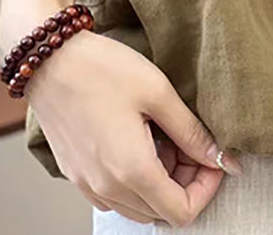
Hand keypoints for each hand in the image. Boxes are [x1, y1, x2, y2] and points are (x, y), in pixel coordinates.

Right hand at [24, 30, 241, 227]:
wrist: (48, 59)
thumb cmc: (102, 69)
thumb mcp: (158, 92)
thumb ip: (192, 132)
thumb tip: (223, 159)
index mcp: (131, 171)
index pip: (182, 213)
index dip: (206, 189)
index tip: (212, 157)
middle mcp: (107, 188)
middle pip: (161, 212)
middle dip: (185, 182)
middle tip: (189, 140)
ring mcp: (88, 185)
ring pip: (138, 206)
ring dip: (160, 181)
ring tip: (163, 136)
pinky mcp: (76, 175)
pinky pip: (115, 195)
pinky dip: (135, 179)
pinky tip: (138, 138)